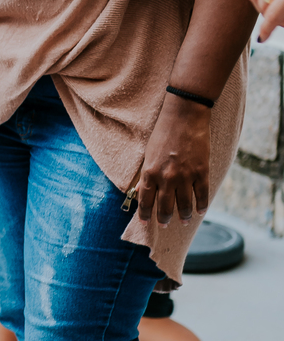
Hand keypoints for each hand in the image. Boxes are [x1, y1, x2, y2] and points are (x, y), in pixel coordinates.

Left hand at [136, 95, 210, 225]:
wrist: (184, 116)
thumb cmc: (163, 132)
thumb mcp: (148, 153)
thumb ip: (145, 174)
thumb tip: (139, 190)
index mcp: (150, 172)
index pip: (145, 200)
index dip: (144, 214)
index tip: (145, 222)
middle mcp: (166, 178)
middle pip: (165, 207)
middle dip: (164, 219)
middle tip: (164, 224)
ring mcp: (185, 176)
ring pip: (184, 205)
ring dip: (184, 216)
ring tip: (184, 220)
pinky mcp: (202, 172)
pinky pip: (202, 195)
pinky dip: (202, 206)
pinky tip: (200, 211)